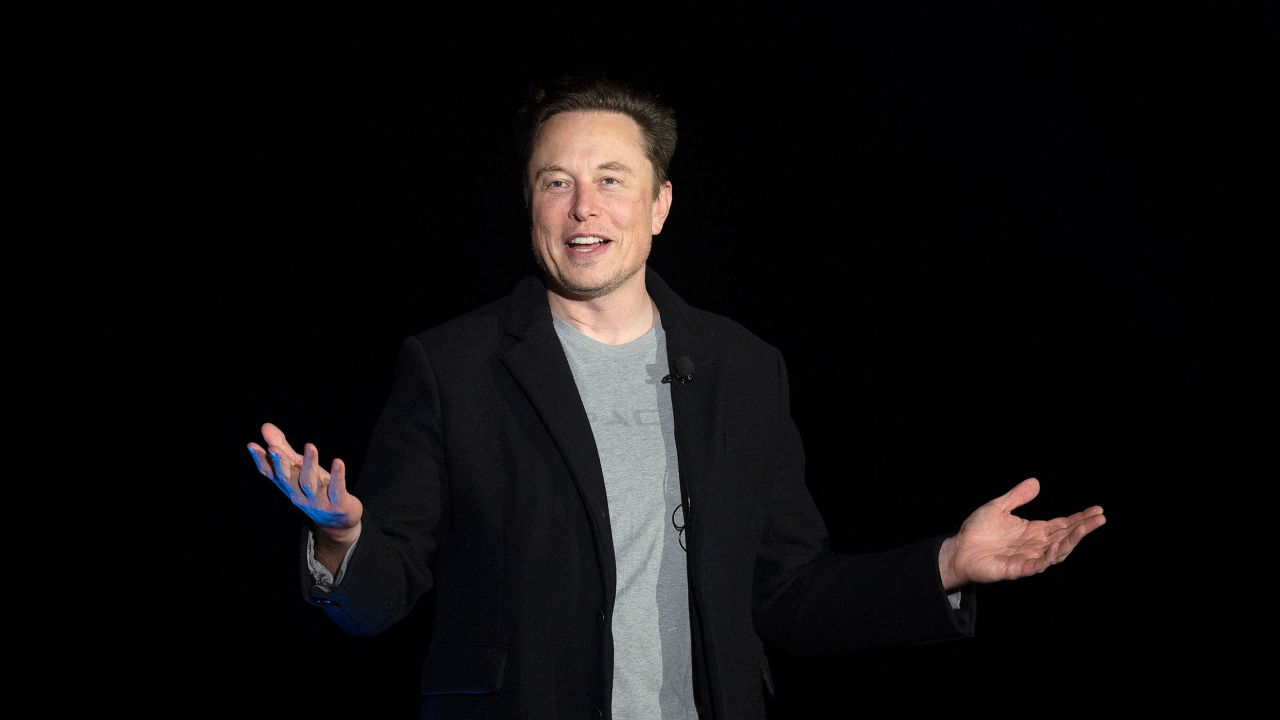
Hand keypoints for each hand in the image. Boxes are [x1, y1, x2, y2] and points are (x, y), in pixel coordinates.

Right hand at [247, 422, 362, 544]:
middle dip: (280, 464)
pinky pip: (336, 489)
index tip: (252, 446)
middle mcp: (298, 494)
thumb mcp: (299, 469)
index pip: (271, 474)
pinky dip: (337, 476)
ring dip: (309, 464)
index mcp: (288, 485)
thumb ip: (284, 449)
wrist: (338, 521)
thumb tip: (265, 426)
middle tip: (274, 448)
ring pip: (309, 483)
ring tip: (310, 446)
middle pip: (286, 479)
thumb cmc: (315, 489)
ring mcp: (317, 501)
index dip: (261, 461)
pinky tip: (338, 461)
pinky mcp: (337, 503)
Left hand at [939, 477, 1104, 588]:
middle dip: (1083, 528)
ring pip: (1056, 552)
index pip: (1063, 524)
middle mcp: (1035, 545)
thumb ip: (1017, 496)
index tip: (1097, 510)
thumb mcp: (998, 507)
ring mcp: (1028, 558)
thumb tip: (1036, 482)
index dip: (1080, 518)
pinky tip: (1056, 547)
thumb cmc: (977, 531)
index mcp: (1034, 531)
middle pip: (1065, 537)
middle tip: (1100, 518)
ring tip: (1083, 529)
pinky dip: (1047, 557)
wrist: (958, 549)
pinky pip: (1036, 565)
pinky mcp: (1016, 569)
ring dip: (1071, 541)